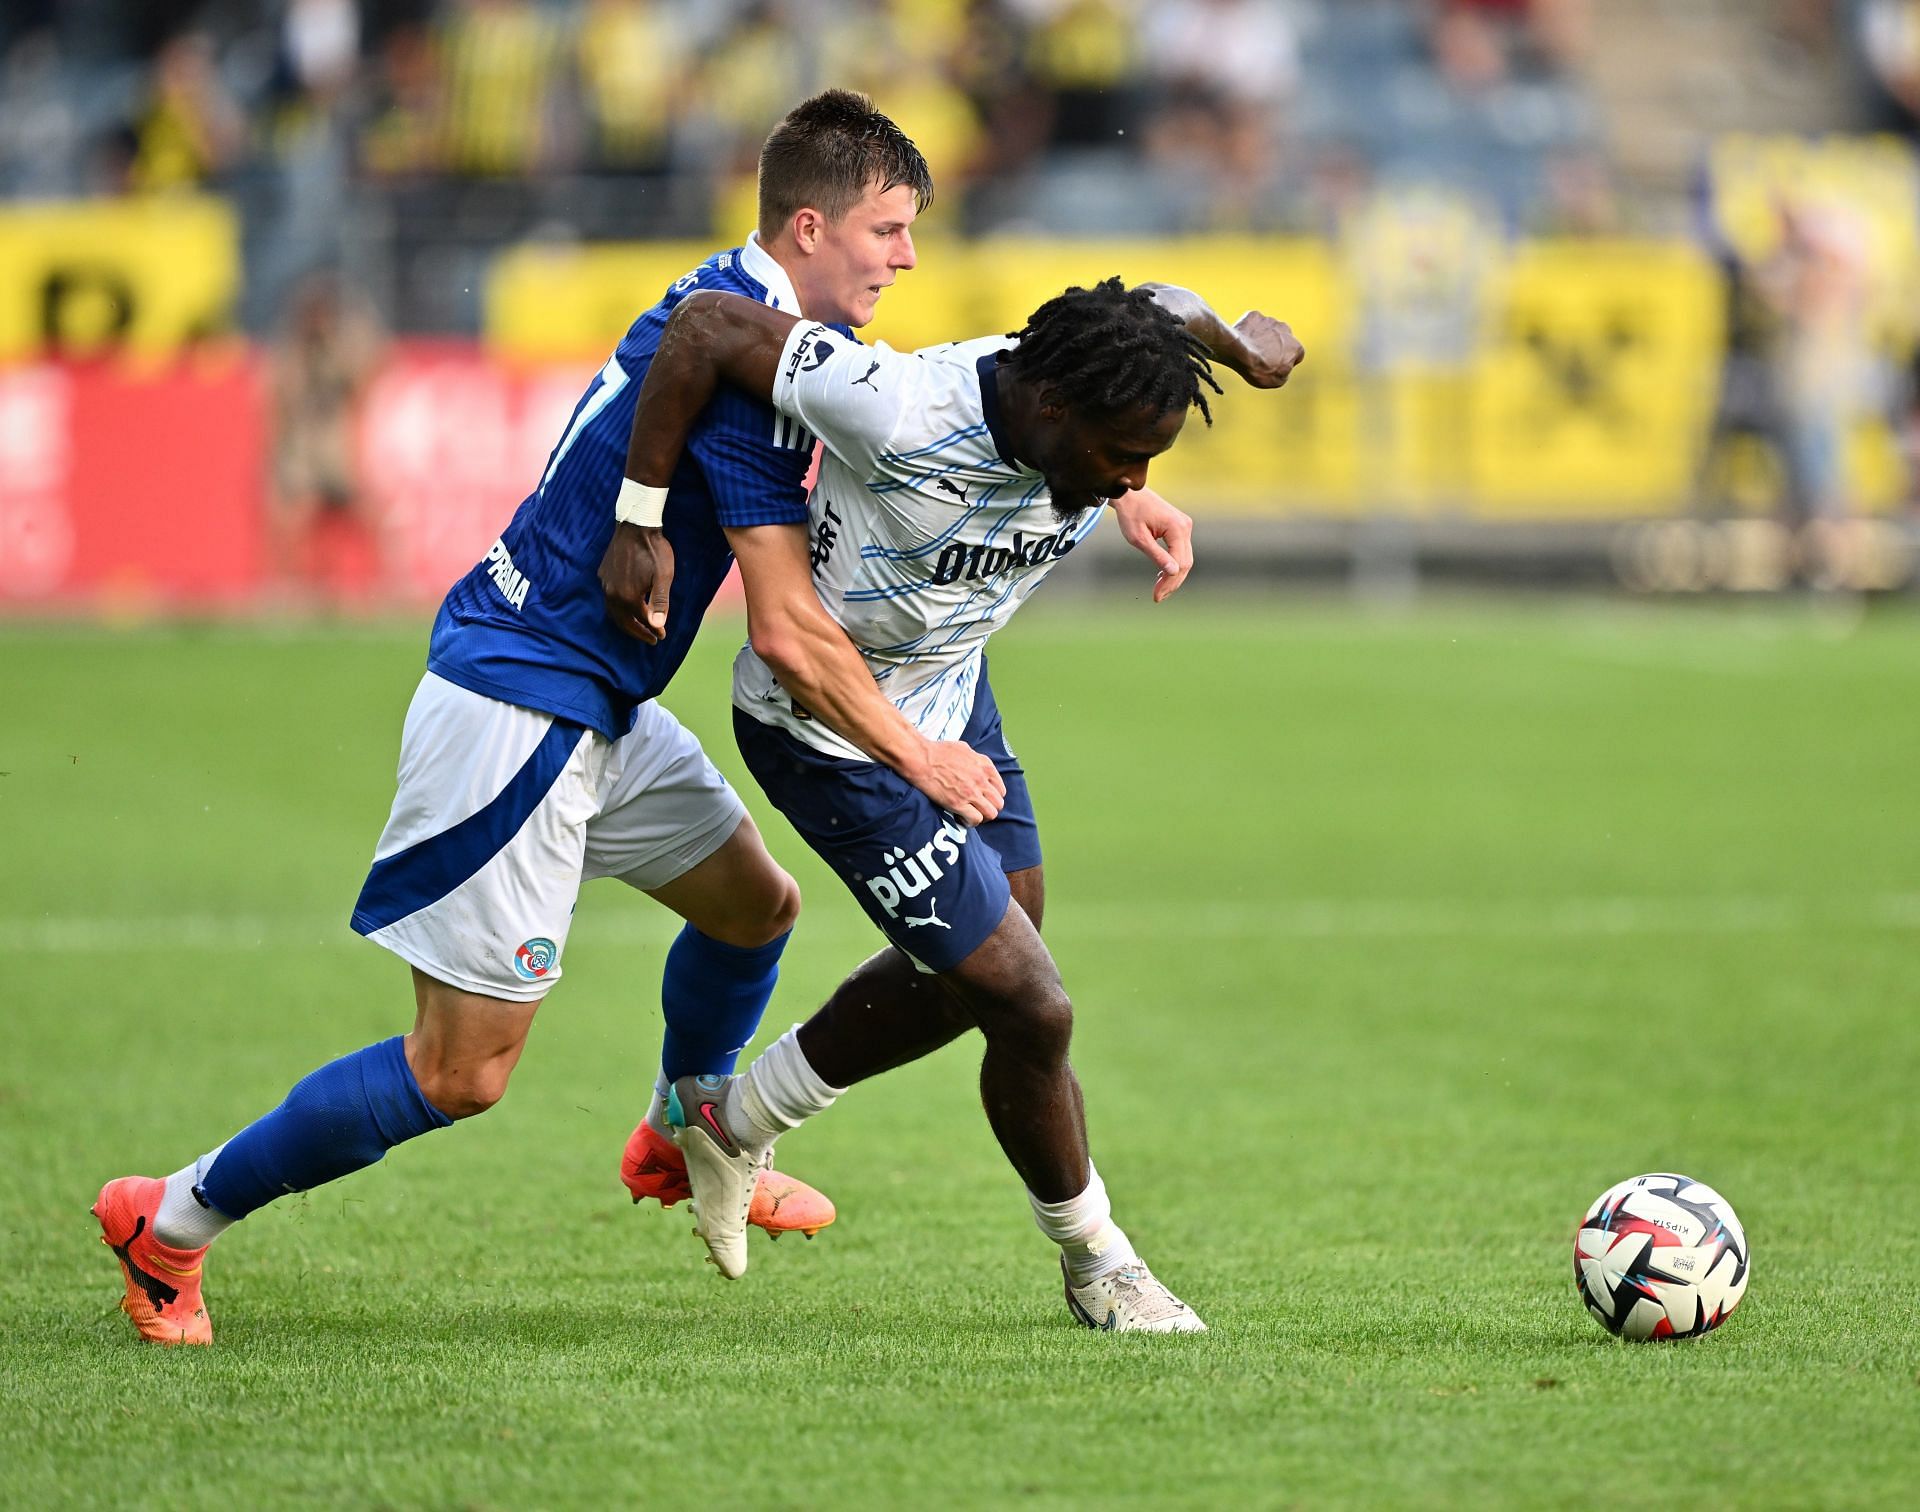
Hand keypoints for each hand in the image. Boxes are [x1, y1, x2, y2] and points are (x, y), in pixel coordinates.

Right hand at [598, 523, 674, 642]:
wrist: (636, 525)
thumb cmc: (654, 550)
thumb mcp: (663, 577)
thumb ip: (660, 602)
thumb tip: (657, 625)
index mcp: (628, 596)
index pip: (641, 620)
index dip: (652, 630)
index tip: (662, 636)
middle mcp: (612, 593)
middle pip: (623, 621)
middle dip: (637, 632)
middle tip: (651, 639)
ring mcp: (606, 584)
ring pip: (614, 611)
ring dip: (626, 622)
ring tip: (639, 627)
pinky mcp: (603, 574)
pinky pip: (609, 599)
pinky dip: (619, 609)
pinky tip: (627, 606)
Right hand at [910, 739, 1006, 826]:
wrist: (922, 759)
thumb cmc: (938, 751)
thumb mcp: (964, 748)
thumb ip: (975, 758)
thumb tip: (976, 763)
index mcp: (985, 766)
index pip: (1000, 789)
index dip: (993, 797)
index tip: (985, 800)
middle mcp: (981, 780)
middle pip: (998, 804)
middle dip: (990, 809)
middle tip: (979, 810)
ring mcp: (971, 793)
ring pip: (991, 814)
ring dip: (983, 817)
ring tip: (972, 816)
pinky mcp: (958, 803)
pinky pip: (975, 819)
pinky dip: (971, 822)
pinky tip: (962, 819)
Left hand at [1111, 487, 1193, 602]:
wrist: (1129, 495)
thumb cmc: (1130, 514)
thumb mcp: (1139, 538)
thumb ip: (1157, 555)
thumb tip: (1173, 572)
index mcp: (1177, 528)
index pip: (1180, 562)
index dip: (1169, 582)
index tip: (1156, 596)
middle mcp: (1185, 526)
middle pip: (1185, 562)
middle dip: (1172, 582)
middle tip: (1158, 597)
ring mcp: (1185, 526)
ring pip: (1185, 559)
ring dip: (1173, 576)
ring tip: (1159, 590)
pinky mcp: (1180, 528)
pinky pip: (1181, 551)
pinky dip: (1173, 565)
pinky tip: (1161, 576)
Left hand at [1229, 311, 1304, 388]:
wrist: (1239, 353)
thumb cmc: (1259, 369)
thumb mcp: (1277, 381)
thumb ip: (1285, 373)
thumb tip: (1284, 370)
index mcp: (1296, 346)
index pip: (1296, 354)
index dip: (1286, 361)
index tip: (1275, 366)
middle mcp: (1286, 329)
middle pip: (1283, 339)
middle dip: (1275, 346)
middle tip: (1261, 357)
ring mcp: (1270, 320)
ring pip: (1268, 329)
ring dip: (1262, 337)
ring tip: (1250, 349)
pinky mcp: (1254, 316)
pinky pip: (1253, 323)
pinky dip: (1250, 329)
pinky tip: (1243, 338)